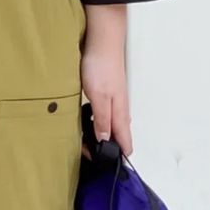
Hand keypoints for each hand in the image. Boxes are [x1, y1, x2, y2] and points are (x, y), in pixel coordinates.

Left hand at [78, 3, 132, 158]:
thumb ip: (102, 120)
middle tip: (87, 157)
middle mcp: (119, 109)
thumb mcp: (99, 96)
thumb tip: (106, 140)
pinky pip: (103, 114)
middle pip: (117, 136)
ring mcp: (113, 100)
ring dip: (99, 136)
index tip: (107, 168)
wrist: (102, 40)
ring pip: (109, 125)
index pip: (125, 142)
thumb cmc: (102, 65)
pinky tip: (86, 122)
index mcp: (120, 113)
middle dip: (105, 149)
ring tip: (84, 145)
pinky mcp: (105, 92)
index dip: (118, 157)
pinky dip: (96, 122)